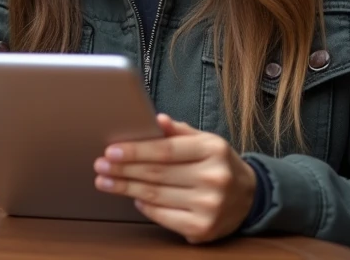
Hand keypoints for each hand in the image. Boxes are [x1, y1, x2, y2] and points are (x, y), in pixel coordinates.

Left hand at [94, 114, 256, 243]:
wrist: (249, 196)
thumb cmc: (219, 164)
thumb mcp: (206, 140)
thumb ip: (179, 131)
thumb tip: (156, 120)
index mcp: (212, 150)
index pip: (165, 151)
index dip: (135, 151)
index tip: (111, 151)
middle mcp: (213, 178)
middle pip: (156, 174)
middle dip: (123, 170)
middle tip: (100, 166)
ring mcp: (209, 206)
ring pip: (156, 195)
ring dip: (126, 188)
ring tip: (105, 182)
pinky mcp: (203, 229)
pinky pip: (163, 216)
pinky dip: (144, 206)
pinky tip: (133, 198)